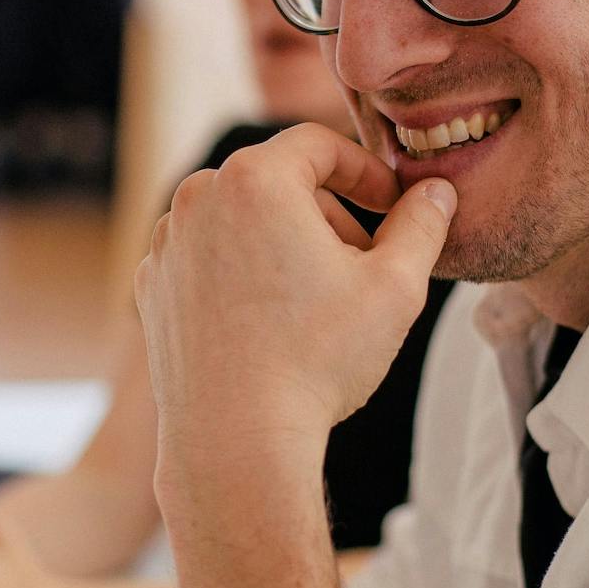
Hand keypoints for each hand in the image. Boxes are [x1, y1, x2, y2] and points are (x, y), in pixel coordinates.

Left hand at [134, 123, 454, 451]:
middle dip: (327, 212)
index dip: (365, 171)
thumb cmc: (317, 361)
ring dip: (283, 240)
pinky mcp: (152, 285)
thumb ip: (421, 226)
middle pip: (277, 180)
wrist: (235, 442)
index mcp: (255, 180)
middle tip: (364, 261)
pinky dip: (241, 271)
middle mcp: (198, 197)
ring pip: (240, 218)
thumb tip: (437, 191)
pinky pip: (207, 257)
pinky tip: (271, 321)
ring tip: (319, 296)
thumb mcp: (395, 288)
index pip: (319, 145)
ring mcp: (167, 242)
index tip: (392, 206)